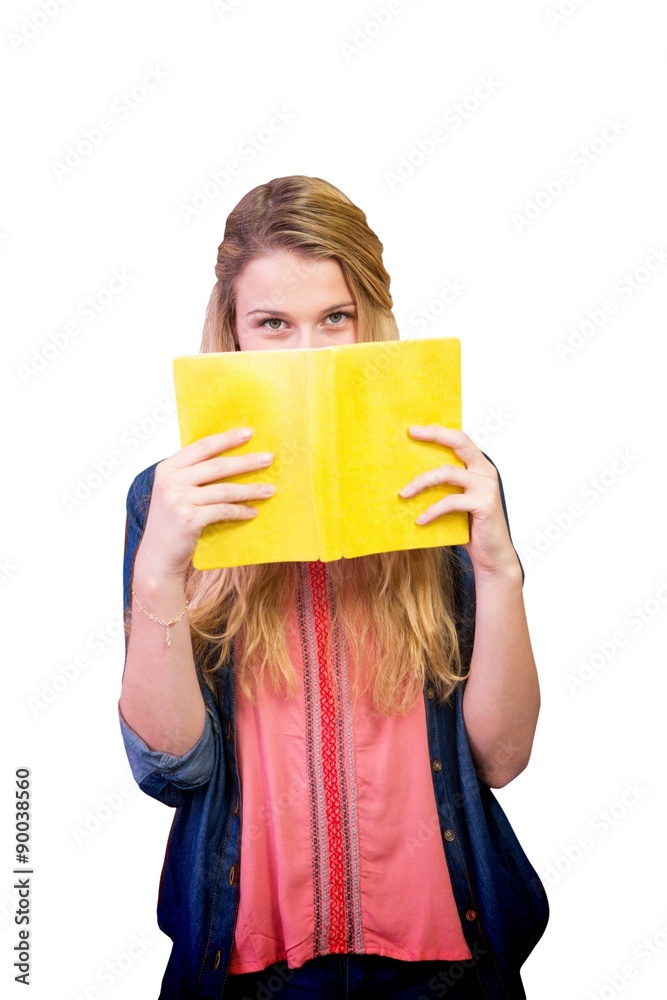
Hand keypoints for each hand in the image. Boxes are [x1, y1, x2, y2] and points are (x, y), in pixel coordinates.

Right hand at [134, 428, 274, 581]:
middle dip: (246, 461)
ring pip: (225, 490)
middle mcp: (170, 481)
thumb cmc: (171, 524)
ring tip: (270, 490)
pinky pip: (224, 510)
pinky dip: (241, 511)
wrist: (157, 558)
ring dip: (250, 489)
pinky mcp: (189, 519)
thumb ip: (191, 475)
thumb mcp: (174, 492)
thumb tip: (229, 458)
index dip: (227, 439)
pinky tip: (253, 512)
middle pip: (217, 466)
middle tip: (268, 458)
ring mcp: (178, 500)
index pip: (202, 447)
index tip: (249, 433)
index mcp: (167, 468)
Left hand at [398, 425, 519, 576]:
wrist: (491, 555)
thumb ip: (444, 486)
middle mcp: (486, 472)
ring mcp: (487, 487)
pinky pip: (450, 502)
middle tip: (411, 434)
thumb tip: (408, 476)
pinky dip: (432, 511)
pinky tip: (420, 520)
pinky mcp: (484, 504)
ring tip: (403, 493)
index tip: (413, 429)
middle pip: (460, 444)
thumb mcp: (456, 501)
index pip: (460, 440)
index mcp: (479, 467)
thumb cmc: (470, 527)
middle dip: (434, 436)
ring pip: (448, 473)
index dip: (438, 432)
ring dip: (421, 482)